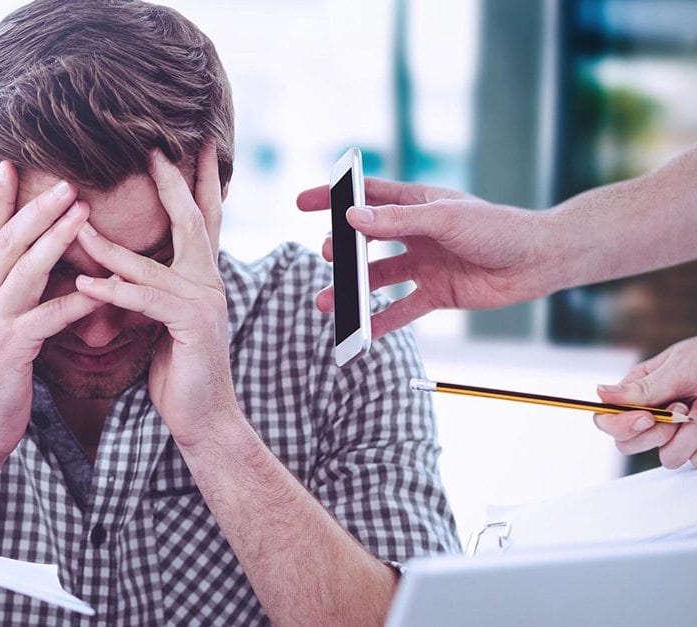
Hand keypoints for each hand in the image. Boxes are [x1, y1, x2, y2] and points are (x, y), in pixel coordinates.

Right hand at [0, 161, 101, 462]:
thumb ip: (9, 295)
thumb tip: (25, 267)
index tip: (11, 164)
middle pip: (9, 241)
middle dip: (36, 207)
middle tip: (66, 179)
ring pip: (25, 270)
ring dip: (54, 239)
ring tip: (83, 213)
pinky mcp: (12, 349)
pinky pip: (47, 319)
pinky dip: (75, 302)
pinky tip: (101, 290)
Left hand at [73, 145, 238, 447]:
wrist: (203, 418)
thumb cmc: (178, 370)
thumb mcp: (162, 320)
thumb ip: (150, 289)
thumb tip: (120, 266)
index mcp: (203, 276)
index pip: (202, 218)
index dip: (197, 181)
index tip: (192, 145)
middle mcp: (209, 282)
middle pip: (192, 220)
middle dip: (173, 183)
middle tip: (154, 149)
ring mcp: (204, 302)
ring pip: (151, 263)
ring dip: (109, 246)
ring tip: (76, 225)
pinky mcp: (190, 325)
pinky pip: (145, 301)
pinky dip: (112, 292)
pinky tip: (84, 285)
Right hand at [295, 179, 548, 337]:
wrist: (538, 262)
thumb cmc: (498, 228)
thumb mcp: (444, 218)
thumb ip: (397, 220)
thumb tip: (352, 218)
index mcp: (417, 204)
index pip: (366, 196)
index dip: (334, 197)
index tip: (303, 202)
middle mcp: (416, 233)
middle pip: (366, 241)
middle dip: (341, 250)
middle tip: (326, 256)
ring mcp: (424, 264)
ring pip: (378, 278)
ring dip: (352, 290)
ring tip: (327, 302)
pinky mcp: (436, 293)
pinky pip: (401, 309)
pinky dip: (380, 321)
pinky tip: (360, 331)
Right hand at [595, 338, 696, 468]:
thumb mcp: (680, 367)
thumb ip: (642, 387)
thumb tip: (599, 393)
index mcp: (639, 391)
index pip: (607, 419)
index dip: (620, 424)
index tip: (647, 418)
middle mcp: (653, 415)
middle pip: (629, 444)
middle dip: (657, 433)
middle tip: (682, 412)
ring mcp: (677, 433)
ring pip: (667, 457)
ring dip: (690, 438)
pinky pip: (694, 461)